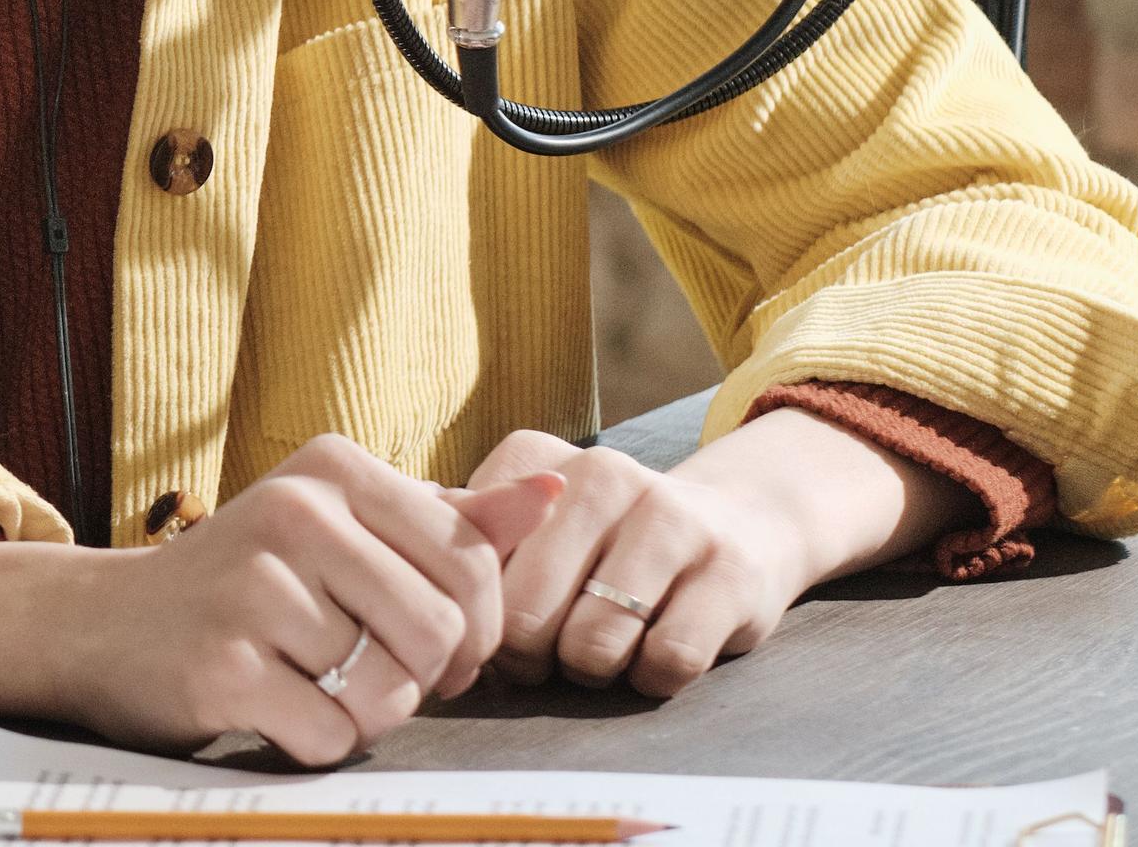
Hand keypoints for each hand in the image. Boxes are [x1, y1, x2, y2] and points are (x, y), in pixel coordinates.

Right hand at [0, 436, 561, 767]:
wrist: (104, 624)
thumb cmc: (249, 582)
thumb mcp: (346, 528)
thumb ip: (452, 519)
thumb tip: (561, 491)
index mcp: (334, 469)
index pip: (475, 564)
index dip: (475, 628)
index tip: (427, 639)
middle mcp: (294, 512)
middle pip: (442, 633)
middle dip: (422, 677)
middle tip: (369, 670)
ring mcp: (253, 589)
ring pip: (389, 691)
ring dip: (364, 711)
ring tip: (310, 680)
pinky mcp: (222, 667)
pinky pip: (331, 735)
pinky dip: (313, 740)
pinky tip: (269, 704)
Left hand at [472, 409, 940, 697]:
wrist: (739, 526)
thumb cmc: (604, 542)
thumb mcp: (531, 527)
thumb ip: (465, 539)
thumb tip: (398, 557)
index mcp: (534, 458)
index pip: (467, 566)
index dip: (475, 616)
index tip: (496, 621)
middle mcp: (600, 472)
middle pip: (525, 616)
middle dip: (530, 659)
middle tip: (550, 651)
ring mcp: (671, 517)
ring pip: (592, 646)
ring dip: (593, 672)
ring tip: (605, 647)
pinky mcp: (731, 571)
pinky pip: (667, 661)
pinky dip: (653, 679)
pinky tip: (655, 653)